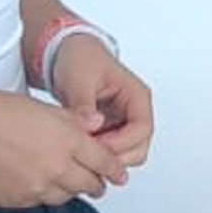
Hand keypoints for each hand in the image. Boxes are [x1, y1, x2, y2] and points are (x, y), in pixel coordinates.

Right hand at [0, 88, 130, 206]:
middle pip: (90, 184)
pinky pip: (40, 202)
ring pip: (66, 196)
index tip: (120, 174)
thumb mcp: (41, 107)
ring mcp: (38, 187)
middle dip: (95, 182)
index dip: (115, 169)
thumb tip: (95, 125)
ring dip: (69, 189)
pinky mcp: (18, 201)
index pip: (104, 161)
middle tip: (97, 182)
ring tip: (63, 180)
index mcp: (68, 139)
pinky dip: (43, 193)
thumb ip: (72, 121)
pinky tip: (35, 181)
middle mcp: (57, 166)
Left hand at [49, 35, 154, 168]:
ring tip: (84, 154)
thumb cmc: (80, 59)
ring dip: (109, 159)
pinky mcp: (111, 130)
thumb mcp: (79, 78)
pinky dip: (100, 155)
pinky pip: (113, 151)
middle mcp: (135, 111)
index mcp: (137, 96)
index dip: (122, 142)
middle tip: (91, 157)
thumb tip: (91, 123)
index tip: (97, 146)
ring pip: (128, 153)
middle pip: (140, 147)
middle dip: (117, 157)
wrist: (68, 54)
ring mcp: (124, 123)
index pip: (142, 128)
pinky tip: (81, 151)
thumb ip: (84, 103)